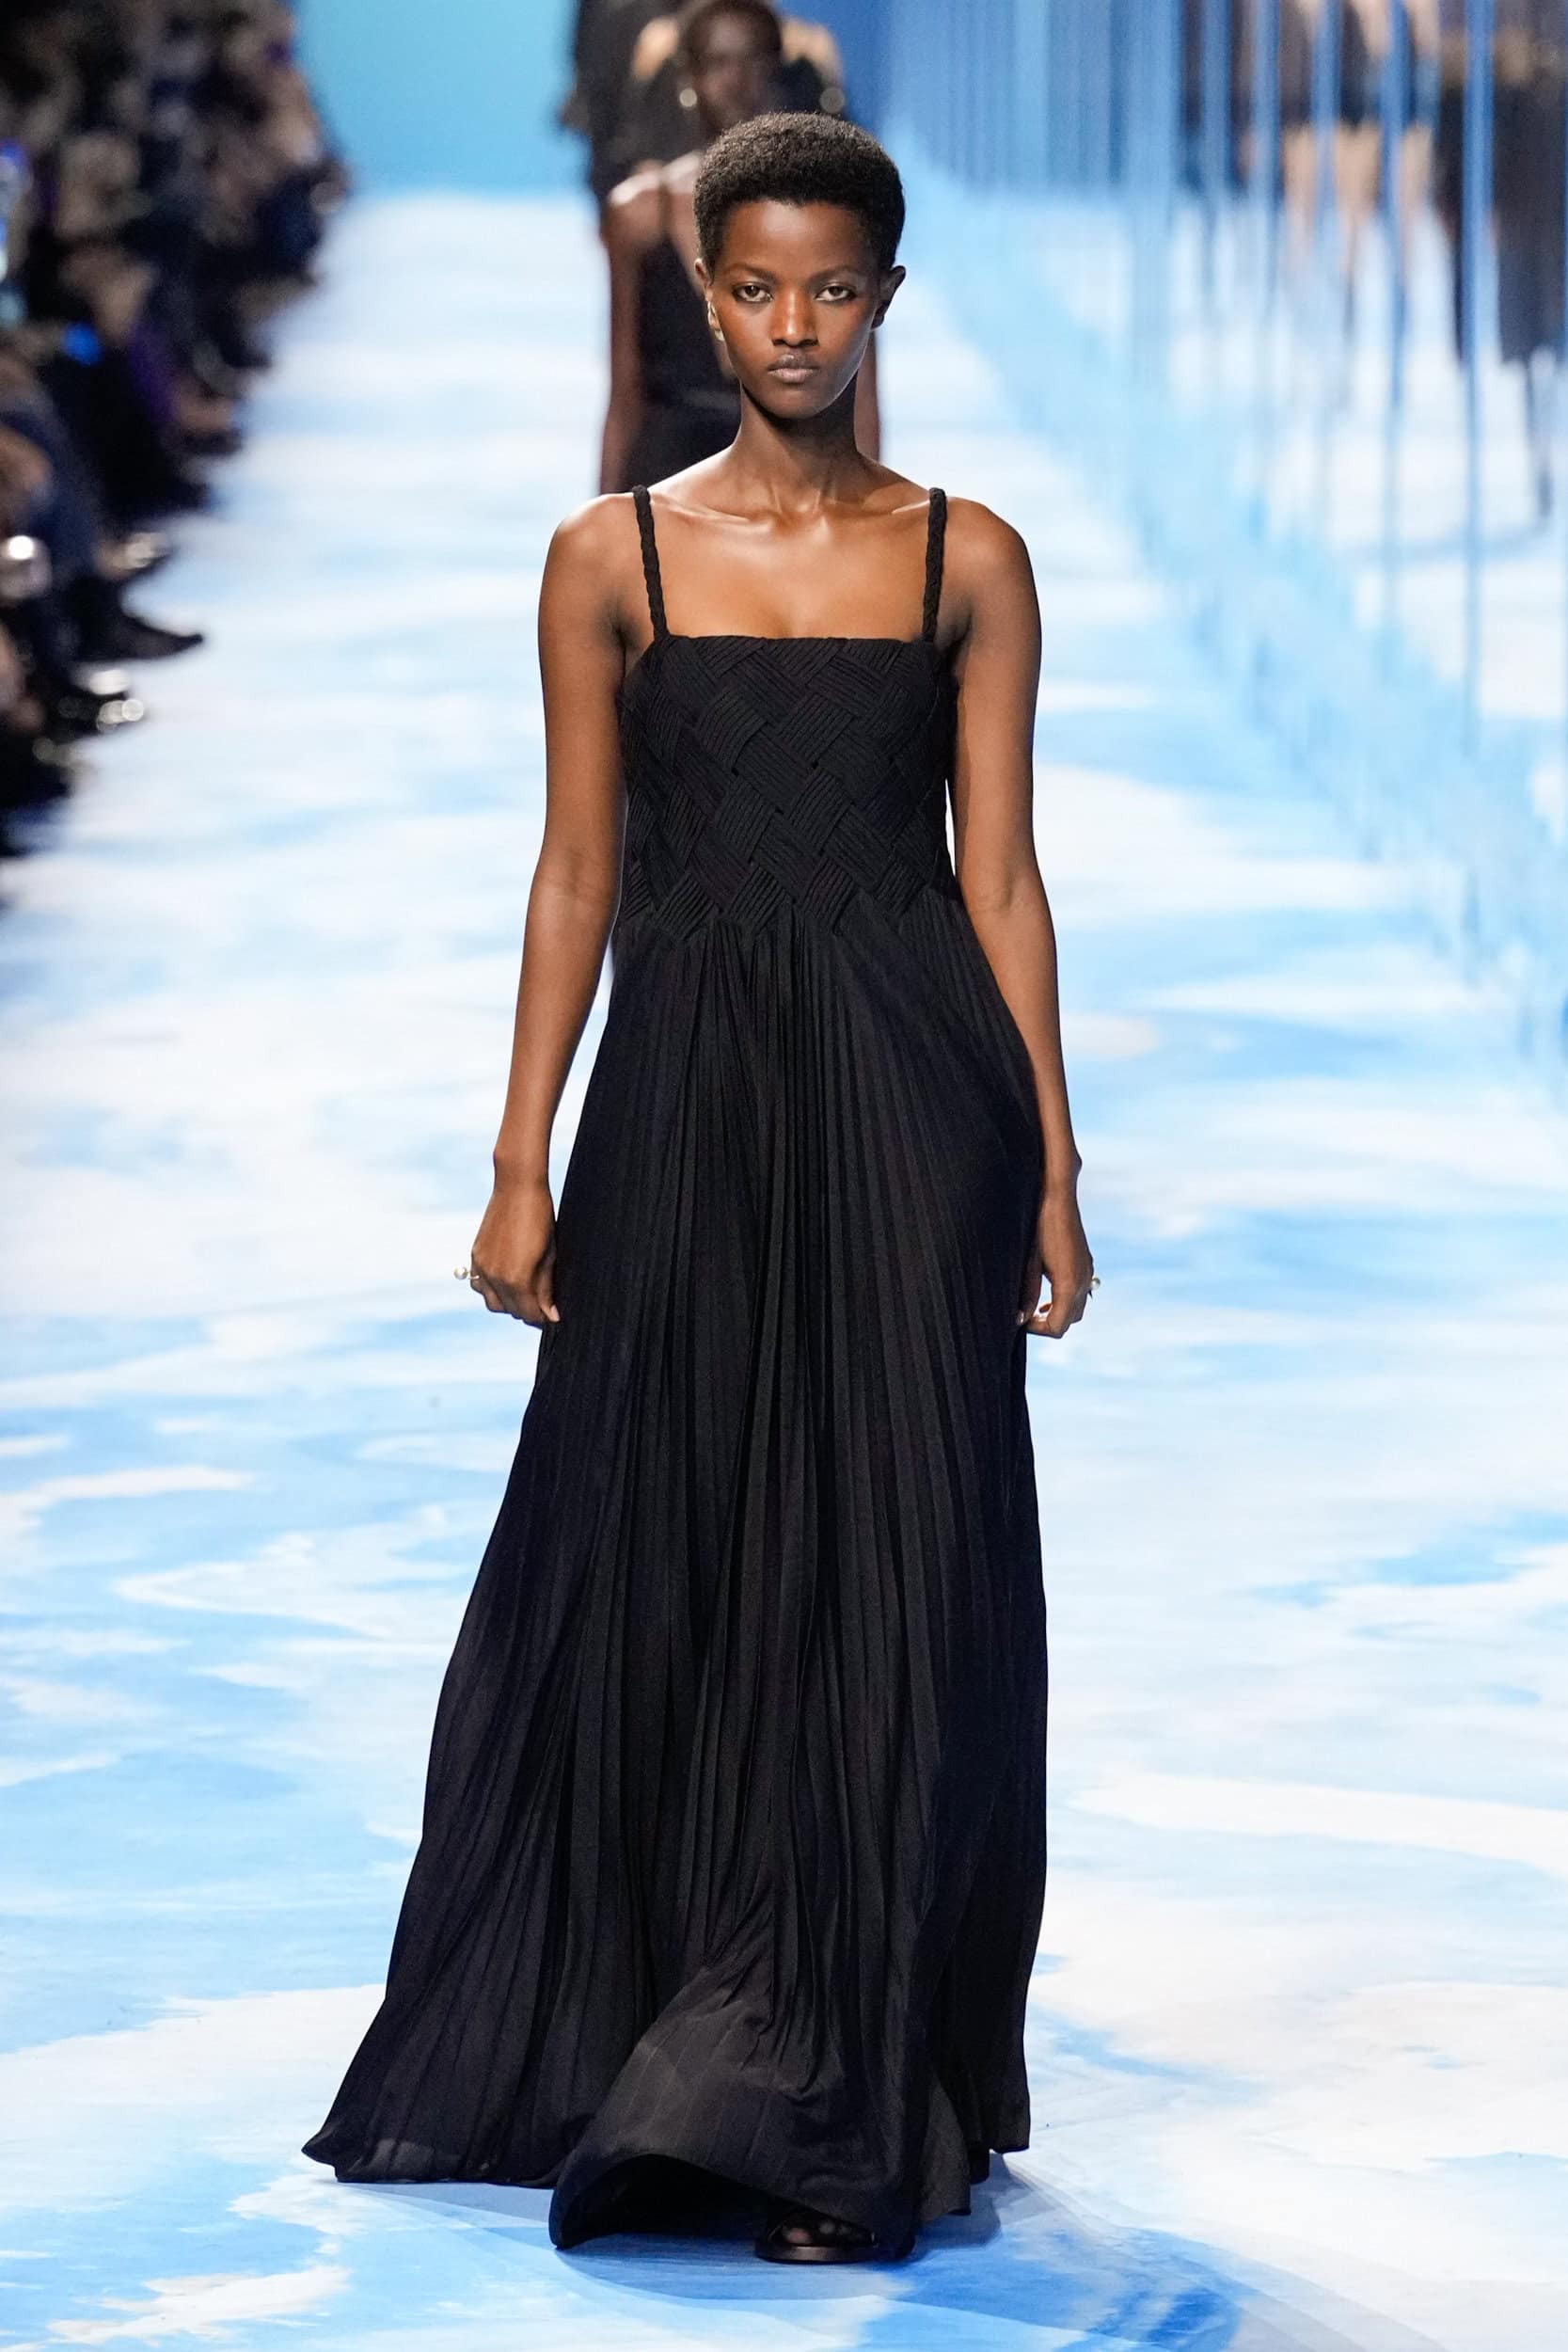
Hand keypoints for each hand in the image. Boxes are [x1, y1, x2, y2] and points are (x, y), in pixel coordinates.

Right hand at [464, 1176, 559, 1326]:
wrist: (517, 1187)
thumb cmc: (541, 1219)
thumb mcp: (549, 1256)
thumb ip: (546, 1288)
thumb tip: (551, 1315)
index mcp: (516, 1279)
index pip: (529, 1314)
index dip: (544, 1319)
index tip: (553, 1316)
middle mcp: (495, 1277)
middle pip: (511, 1311)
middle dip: (528, 1312)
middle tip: (544, 1305)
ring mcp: (482, 1267)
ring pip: (493, 1302)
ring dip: (509, 1303)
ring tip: (526, 1293)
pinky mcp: (475, 1256)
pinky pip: (480, 1285)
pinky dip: (493, 1290)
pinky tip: (507, 1280)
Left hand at [1017, 1183, 1094, 1339]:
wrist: (1056, 1196)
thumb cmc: (1038, 1225)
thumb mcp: (1028, 1263)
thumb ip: (1026, 1295)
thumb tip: (1020, 1319)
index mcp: (1069, 1284)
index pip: (1058, 1326)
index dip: (1037, 1330)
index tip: (1018, 1322)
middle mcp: (1083, 1281)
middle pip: (1070, 1320)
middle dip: (1047, 1325)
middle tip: (1024, 1319)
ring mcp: (1087, 1271)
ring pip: (1077, 1308)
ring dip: (1058, 1314)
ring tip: (1035, 1310)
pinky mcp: (1086, 1263)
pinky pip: (1081, 1292)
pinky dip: (1065, 1301)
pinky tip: (1048, 1294)